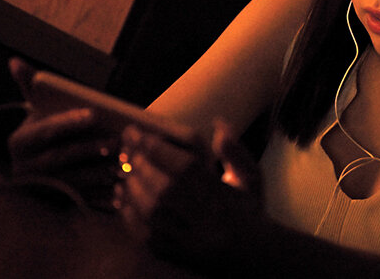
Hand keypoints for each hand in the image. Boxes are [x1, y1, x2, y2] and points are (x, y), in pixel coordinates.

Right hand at [7, 60, 119, 208]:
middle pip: (61, 158)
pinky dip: (104, 197)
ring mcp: (41, 189)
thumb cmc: (43, 133)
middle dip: (91, 149)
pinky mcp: (58, 206)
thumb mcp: (36, 110)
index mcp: (20, 142)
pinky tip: (125, 188)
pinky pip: (83, 202)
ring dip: (101, 173)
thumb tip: (15, 61)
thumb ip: (29, 86)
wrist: (35, 168)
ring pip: (74, 182)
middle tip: (118, 141)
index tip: (93, 114)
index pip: (46, 130)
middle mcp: (25, 168)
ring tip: (126, 162)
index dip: (69, 122)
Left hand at [114, 120, 265, 269]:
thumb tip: (218, 121)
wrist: (255, 257)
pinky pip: (146, 236)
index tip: (136, 132)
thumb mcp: (251, 178)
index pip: (185, 167)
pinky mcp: (177, 256)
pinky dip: (130, 216)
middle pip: (165, 189)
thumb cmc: (250, 211)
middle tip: (127, 151)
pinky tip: (123, 199)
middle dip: (141, 166)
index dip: (156, 148)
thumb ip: (234, 150)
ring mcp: (191, 241)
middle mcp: (208, 219)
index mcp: (224, 195)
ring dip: (133, 188)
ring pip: (154, 213)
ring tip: (125, 172)